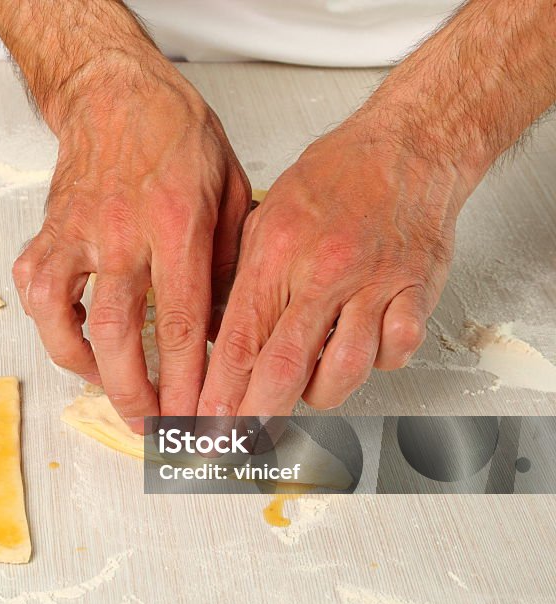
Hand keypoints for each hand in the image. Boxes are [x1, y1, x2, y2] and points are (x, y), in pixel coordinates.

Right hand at [13, 55, 251, 431]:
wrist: (114, 91)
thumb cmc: (174, 132)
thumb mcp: (229, 186)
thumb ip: (228, 259)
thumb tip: (226, 325)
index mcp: (177, 222)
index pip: (181, 320)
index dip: (187, 380)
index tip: (196, 417)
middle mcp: (122, 232)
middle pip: (122, 335)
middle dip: (137, 393)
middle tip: (154, 427)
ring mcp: (77, 233)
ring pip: (65, 320)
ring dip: (87, 370)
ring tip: (112, 392)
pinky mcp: (48, 233)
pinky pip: (37, 293)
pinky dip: (52, 328)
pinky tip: (76, 343)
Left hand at [199, 111, 474, 416]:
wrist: (408, 146)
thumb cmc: (335, 179)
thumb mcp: (265, 218)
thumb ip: (242, 278)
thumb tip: (216, 333)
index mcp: (277, 253)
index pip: (239, 338)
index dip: (220, 390)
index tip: (204, 422)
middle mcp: (323, 272)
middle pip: (285, 364)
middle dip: (257, 414)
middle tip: (241, 441)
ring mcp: (372, 284)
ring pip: (343, 369)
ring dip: (319, 393)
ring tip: (305, 391)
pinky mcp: (415, 291)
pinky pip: (395, 352)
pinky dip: (377, 364)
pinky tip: (362, 353)